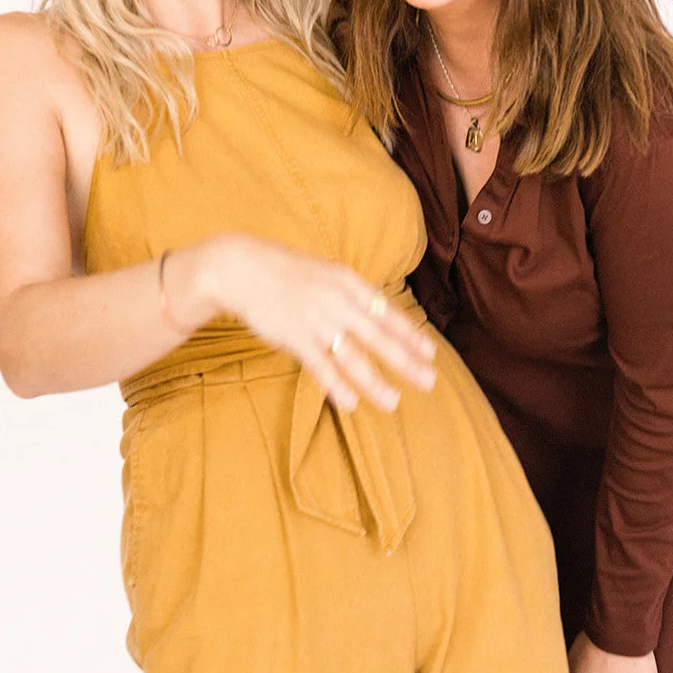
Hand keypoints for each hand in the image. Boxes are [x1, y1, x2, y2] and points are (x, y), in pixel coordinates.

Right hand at [170, 235, 436, 412]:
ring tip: (393, 401)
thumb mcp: (326, 273)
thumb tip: (376, 312)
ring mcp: (317, 320)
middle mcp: (338, 301)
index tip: (430, 353)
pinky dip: (336, 386)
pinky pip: (320, 366)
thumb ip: (350, 294)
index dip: (410, 334)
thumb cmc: (286, 272)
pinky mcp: (295, 337)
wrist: (242, 268)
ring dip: (375, 382)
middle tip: (429, 382)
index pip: (388, 312)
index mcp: (349, 283)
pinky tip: (351, 404)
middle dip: (407, 362)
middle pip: (380, 337)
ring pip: (353, 357)